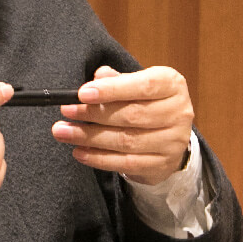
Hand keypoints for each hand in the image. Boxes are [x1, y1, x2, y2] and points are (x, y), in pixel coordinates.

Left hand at [50, 65, 193, 184]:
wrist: (169, 134)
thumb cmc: (146, 102)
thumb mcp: (136, 83)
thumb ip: (116, 79)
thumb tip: (98, 76)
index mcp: (172, 85)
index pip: (143, 86)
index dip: (112, 89)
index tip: (82, 93)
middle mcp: (178, 113)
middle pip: (132, 115)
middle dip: (94, 114)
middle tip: (66, 111)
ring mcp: (173, 142)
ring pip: (126, 141)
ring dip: (90, 137)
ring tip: (64, 132)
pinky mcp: (162, 164)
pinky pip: (126, 163)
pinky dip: (99, 158)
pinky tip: (79, 151)